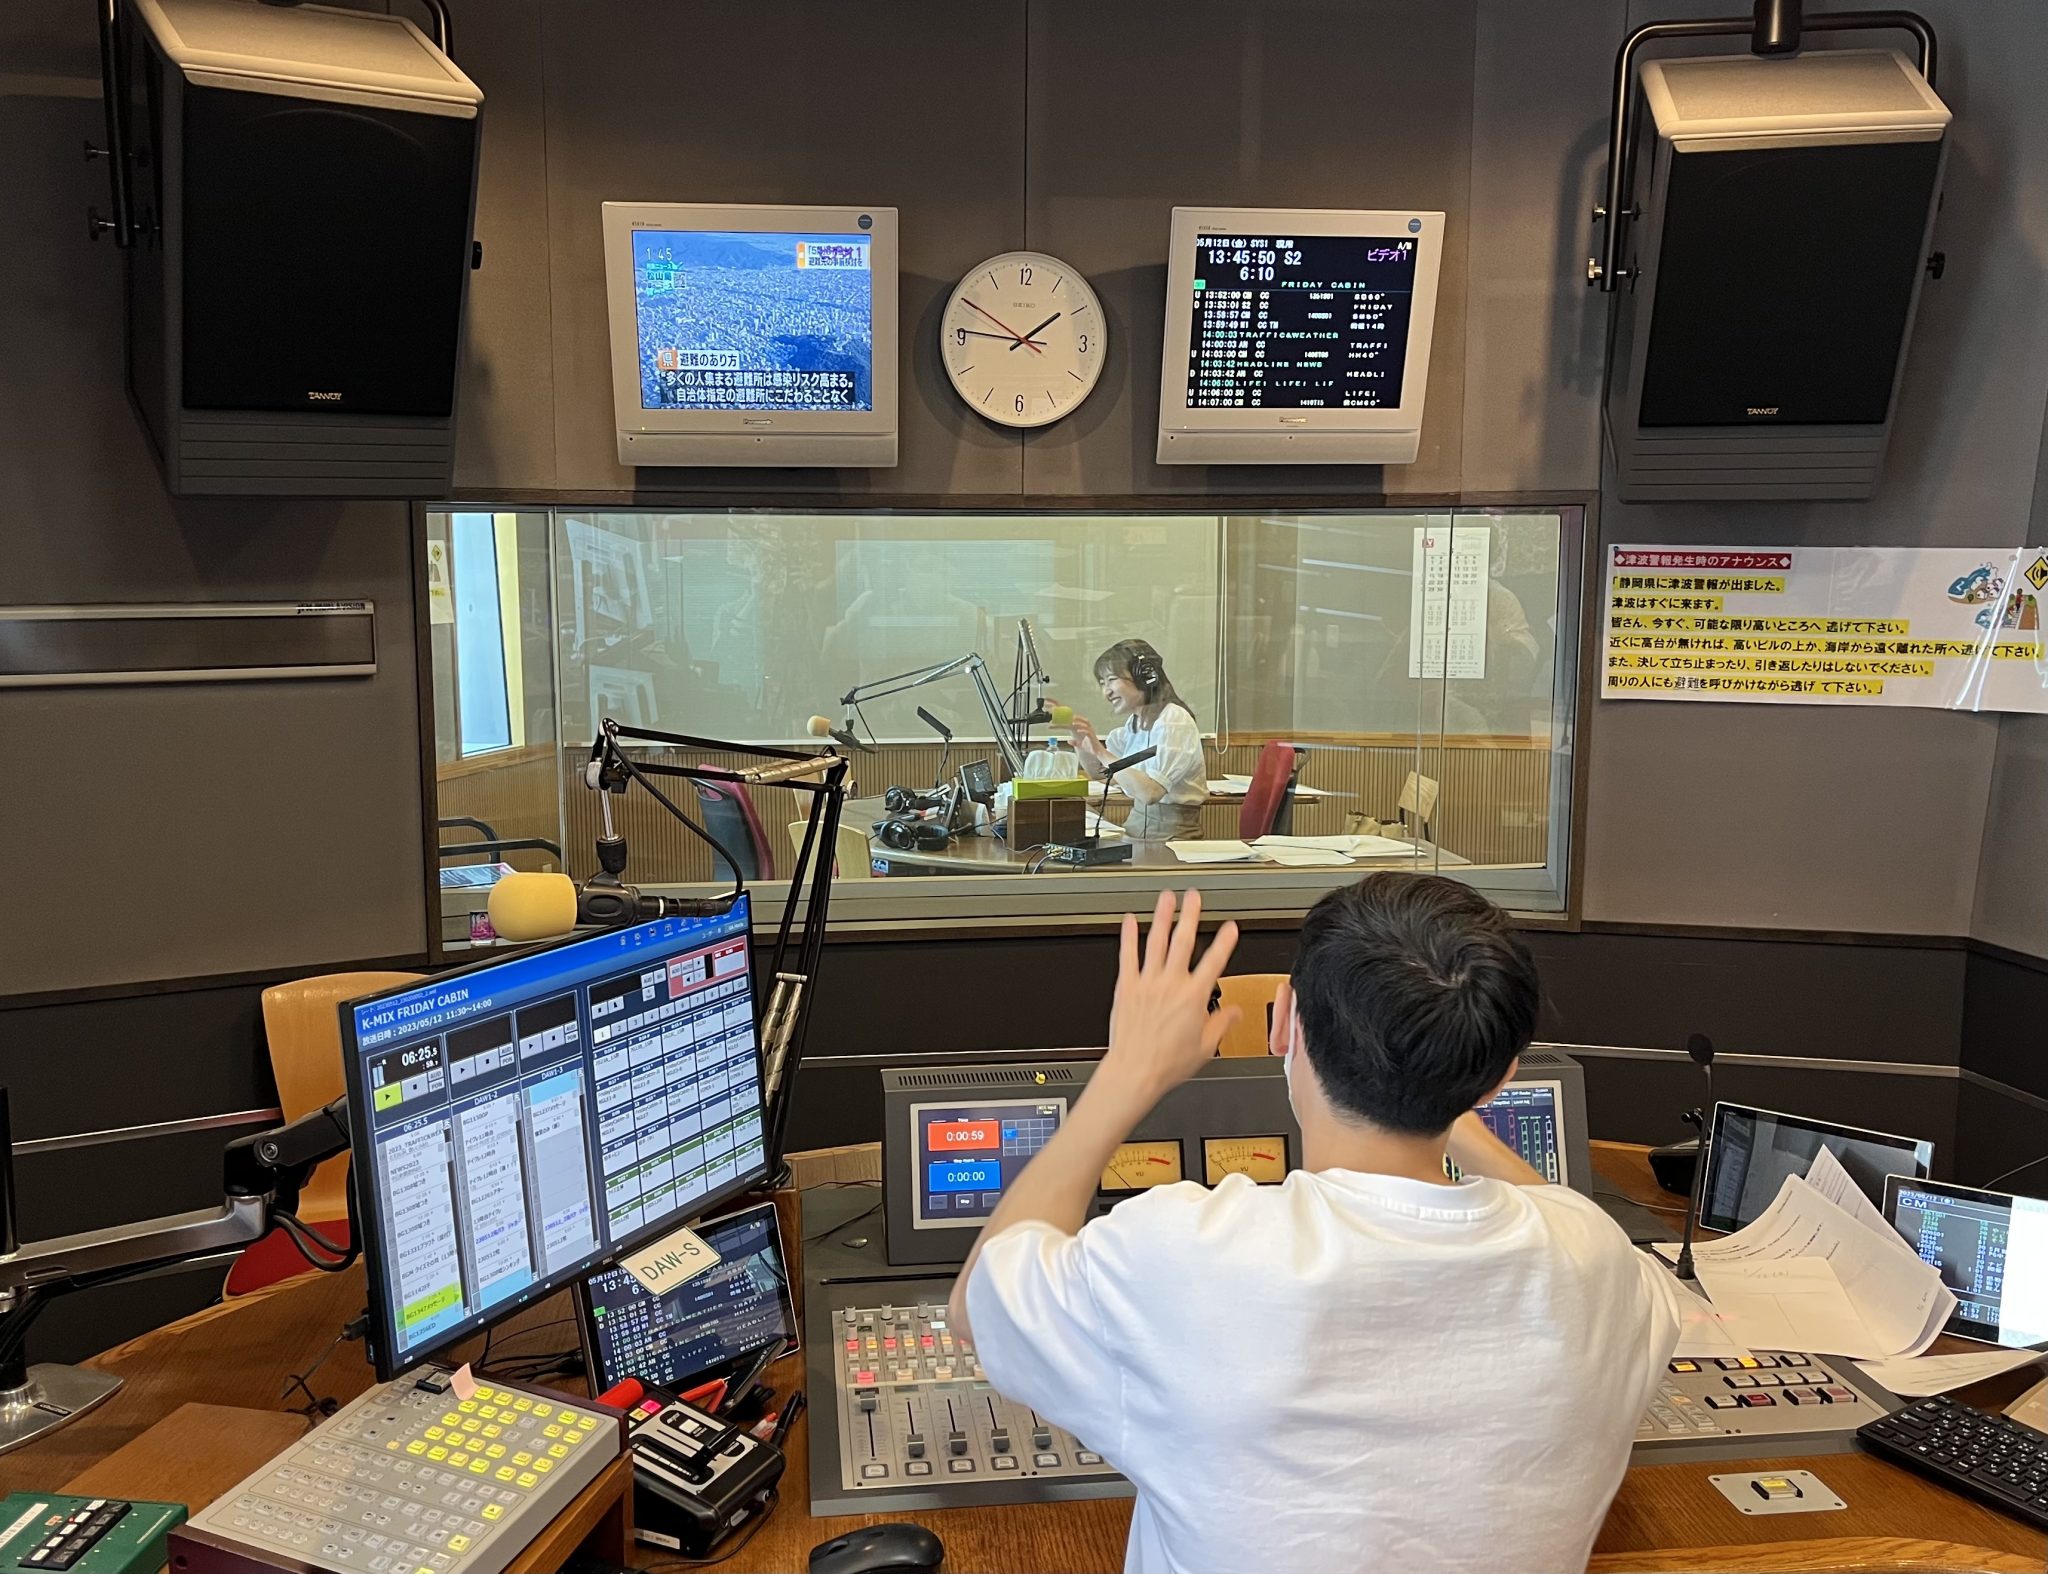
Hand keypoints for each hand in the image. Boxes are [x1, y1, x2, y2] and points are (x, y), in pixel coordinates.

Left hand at [1069, 716, 1099, 752]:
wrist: (1097, 752)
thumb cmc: (1091, 747)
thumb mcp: (1080, 745)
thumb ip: (1075, 742)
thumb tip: (1068, 741)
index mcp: (1088, 731)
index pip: (1084, 722)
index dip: (1079, 719)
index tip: (1072, 717)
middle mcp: (1090, 730)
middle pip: (1086, 721)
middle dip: (1079, 718)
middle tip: (1072, 717)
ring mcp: (1092, 733)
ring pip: (1086, 725)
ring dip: (1080, 723)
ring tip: (1073, 723)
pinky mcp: (1092, 737)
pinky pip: (1088, 732)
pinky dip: (1083, 730)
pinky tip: (1078, 730)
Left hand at [1098, 890, 1240, 1104]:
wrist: (1135, 1071)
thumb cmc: (1167, 1063)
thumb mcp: (1206, 1047)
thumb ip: (1221, 1024)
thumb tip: (1234, 1013)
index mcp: (1193, 997)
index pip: (1214, 962)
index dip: (1225, 942)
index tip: (1231, 926)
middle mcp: (1170, 985)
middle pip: (1183, 942)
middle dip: (1190, 916)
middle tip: (1194, 897)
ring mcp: (1147, 983)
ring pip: (1156, 942)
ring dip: (1162, 917)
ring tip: (1166, 898)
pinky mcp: (1127, 987)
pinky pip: (1127, 957)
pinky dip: (1128, 937)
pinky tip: (1128, 922)